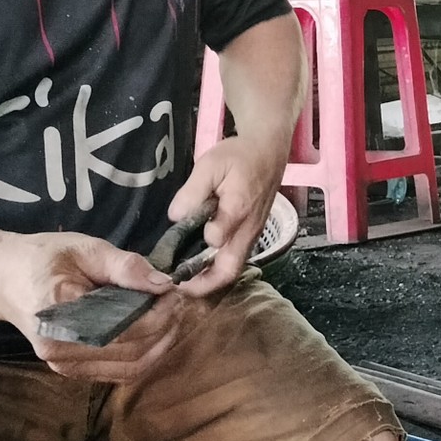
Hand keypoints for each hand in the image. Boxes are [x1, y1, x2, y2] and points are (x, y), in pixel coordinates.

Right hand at [0, 231, 194, 384]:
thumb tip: (163, 283)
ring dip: (159, 346)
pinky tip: (155, 333)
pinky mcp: (70, 371)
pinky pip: (118, 372)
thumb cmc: (42, 258)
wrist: (2, 278)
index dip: (158, 314)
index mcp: (58, 316)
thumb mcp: (84, 248)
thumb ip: (124, 266)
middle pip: (131, 352)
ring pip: (129, 369)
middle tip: (178, 303)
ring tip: (171, 317)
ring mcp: (63, 366)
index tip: (175, 293)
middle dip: (164, 328)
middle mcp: (59, 350)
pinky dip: (144, 356)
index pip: (123, 327)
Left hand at [168, 136, 282, 296]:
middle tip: (175, 288)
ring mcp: (251, 235)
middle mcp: (247, 229)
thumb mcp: (210, 164)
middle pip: (229, 270)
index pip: (215, 238)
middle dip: (203, 286)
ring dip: (209, 281)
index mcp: (238, 209)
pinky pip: (235, 261)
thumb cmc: (239, 156)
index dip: (194, 242)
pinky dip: (217, 271)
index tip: (172, 250)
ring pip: (233, 269)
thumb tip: (176, 217)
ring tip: (182, 283)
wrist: (268, 152)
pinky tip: (197, 268)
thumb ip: (192, 191)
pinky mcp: (251, 236)